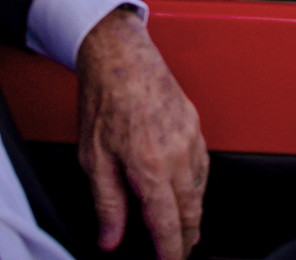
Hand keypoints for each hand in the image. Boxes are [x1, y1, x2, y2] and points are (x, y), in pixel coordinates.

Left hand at [77, 8, 206, 259]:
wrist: (120, 55)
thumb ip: (106, 203)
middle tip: (181, 251)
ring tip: (186, 228)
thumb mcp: (93, 158)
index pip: (167, 223)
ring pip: (201, 187)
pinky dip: (197, 183)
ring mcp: (190, 136)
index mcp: (150, 164)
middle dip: (188, 236)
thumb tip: (110, 237)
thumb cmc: (104, 98)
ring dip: (195, 211)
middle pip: (192, 210)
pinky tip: (189, 188)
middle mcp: (176, 152)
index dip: (170, 250)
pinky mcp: (194, 123)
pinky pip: (202, 163)